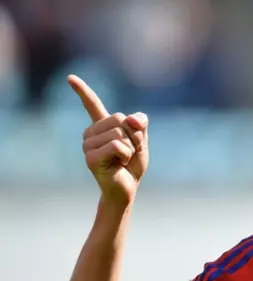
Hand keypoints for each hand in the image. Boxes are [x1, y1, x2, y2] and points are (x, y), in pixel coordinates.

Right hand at [68, 74, 149, 206]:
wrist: (127, 188)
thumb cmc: (132, 165)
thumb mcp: (141, 141)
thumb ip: (139, 124)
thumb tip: (132, 119)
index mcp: (102, 127)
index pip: (92, 105)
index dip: (82, 91)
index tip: (70, 78)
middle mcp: (91, 133)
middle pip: (120, 119)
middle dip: (133, 136)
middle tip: (128, 152)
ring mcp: (88, 145)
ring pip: (119, 133)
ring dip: (130, 148)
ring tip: (122, 160)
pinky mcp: (90, 158)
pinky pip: (117, 145)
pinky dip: (126, 155)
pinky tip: (119, 164)